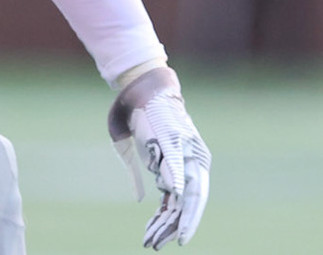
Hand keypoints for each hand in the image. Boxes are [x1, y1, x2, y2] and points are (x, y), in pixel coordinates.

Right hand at [107, 66, 210, 248]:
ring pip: (187, 193)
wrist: (138, 85)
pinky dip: (178, 186)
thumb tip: (142, 200)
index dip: (167, 222)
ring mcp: (184, 150)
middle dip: (176, 226)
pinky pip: (179, 169)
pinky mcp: (174, 141)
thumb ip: (138, 173)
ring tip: (157, 239)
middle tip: (161, 246)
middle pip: (191, 202)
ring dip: (172, 218)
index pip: (180, 201)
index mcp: (180, 162)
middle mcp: (188, 159)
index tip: (151, 239)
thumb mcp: (132, 150)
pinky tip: (175, 202)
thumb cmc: (135, 114)